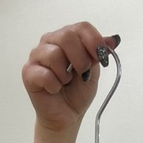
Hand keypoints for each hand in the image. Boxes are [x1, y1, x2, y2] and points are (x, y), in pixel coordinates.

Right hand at [23, 22, 119, 142]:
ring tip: (65, 82)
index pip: (81, 27)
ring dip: (65, 74)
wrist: (67, 115)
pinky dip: (55, 85)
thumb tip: (113, 40)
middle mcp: (50, 41)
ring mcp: (37, 56)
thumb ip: (99, 54)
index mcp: (67, 37)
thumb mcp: (94, 71)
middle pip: (67, 36)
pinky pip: (45, 74)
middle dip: (80, 58)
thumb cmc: (77, 92)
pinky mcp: (28, 72)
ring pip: (54, 54)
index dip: (93, 41)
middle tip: (83, 74)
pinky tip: (54, 89)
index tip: (101, 57)